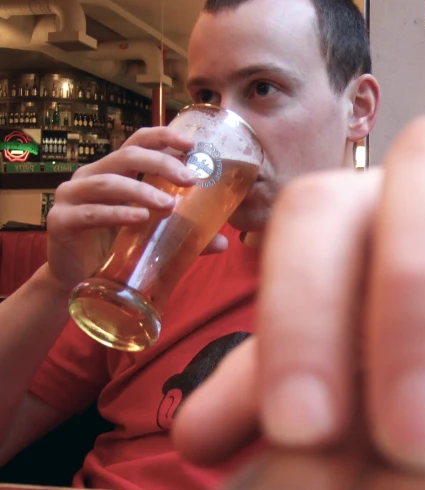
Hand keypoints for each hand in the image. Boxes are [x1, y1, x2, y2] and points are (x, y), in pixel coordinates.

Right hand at [46, 127, 226, 291]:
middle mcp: (90, 176)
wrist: (76, 279)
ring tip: (169, 205)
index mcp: (114, 171)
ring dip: (142, 190)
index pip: (138, 141)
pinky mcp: (61, 221)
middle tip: (190, 180)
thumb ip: (184, 234)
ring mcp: (72, 197)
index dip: (163, 137)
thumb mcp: (152, 235)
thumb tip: (225, 241)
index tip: (192, 143)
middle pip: (126, 156)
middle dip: (161, 164)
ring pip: (108, 183)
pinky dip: (116, 214)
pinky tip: (139, 219)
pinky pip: (91, 213)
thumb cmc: (114, 247)